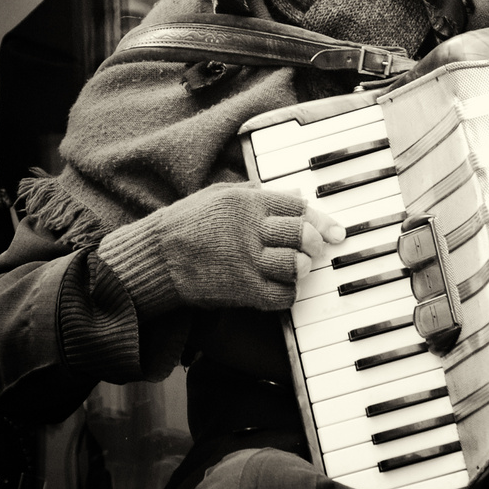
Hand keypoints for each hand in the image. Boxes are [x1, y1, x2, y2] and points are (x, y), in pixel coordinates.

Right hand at [98, 184, 345, 314]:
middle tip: (314, 249)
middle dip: (314, 243)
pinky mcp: (241, 289)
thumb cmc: (186, 223)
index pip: (297, 206)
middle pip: (301, 234)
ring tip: (296, 268)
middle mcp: (250, 229)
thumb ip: (259, 194)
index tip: (334, 231)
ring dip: (301, 268)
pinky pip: (281, 295)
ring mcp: (246, 260)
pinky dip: (288, 294)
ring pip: (295, 264)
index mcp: (247, 202)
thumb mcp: (220, 195)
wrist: (155, 258)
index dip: (320, 220)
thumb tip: (296, 193)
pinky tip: (281, 288)